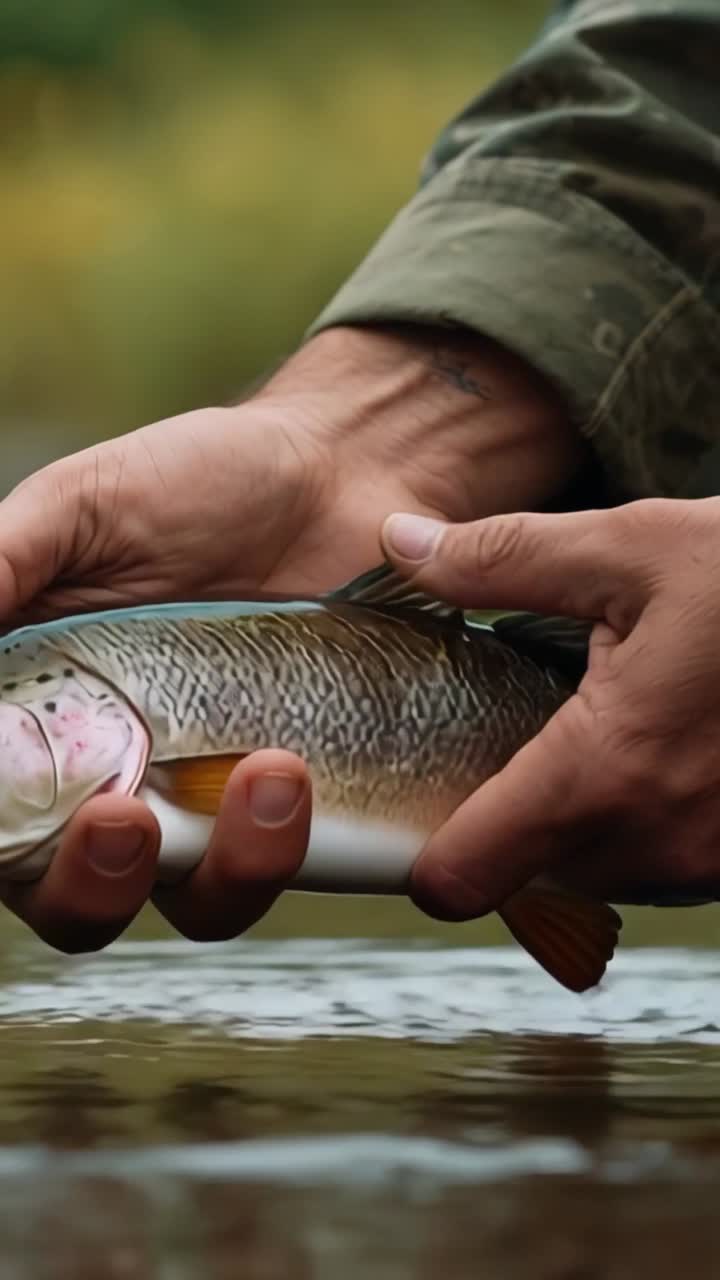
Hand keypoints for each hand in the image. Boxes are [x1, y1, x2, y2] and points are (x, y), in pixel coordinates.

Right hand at [0, 325, 579, 948]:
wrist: (337, 471)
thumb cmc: (198, 480)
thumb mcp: (80, 506)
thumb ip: (4, 565)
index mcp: (42, 717)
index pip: (1, 815)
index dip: (3, 835)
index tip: (35, 798)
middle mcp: (116, 775)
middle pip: (72, 896)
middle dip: (88, 885)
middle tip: (121, 818)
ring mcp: (212, 795)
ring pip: (196, 900)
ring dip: (222, 869)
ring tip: (270, 768)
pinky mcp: (299, 796)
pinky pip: (295, 859)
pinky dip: (291, 845)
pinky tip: (300, 771)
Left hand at [381, 498, 719, 915]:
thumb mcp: (636, 547)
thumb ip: (503, 557)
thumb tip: (398, 542)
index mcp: (605, 773)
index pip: (461, 878)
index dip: (421, 854)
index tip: (413, 808)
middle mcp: (657, 844)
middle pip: (525, 871)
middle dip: (509, 814)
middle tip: (517, 732)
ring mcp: (712, 865)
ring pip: (597, 870)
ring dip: (584, 816)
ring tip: (604, 727)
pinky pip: (662, 863)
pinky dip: (645, 818)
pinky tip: (667, 746)